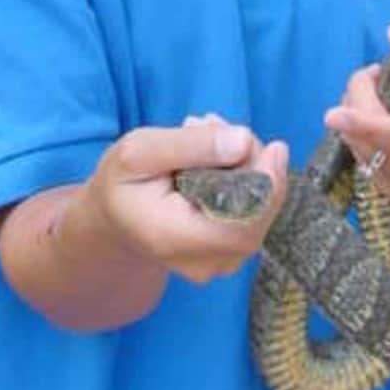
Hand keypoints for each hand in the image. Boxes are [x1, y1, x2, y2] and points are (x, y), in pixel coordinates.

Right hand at [87, 117, 288, 285]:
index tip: (275, 147)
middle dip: (253, 164)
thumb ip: (190, 145)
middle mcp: (201, 263)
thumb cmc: (123, 182)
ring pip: (260, 213)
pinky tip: (214, 159)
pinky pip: (255, 215)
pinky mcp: (230, 254)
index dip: (266, 189)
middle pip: (257, 216)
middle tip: (213, 125)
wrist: (115, 218)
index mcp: (172, 238)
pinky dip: (247, 180)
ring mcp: (219, 264)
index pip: (240, 227)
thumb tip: (244, 141)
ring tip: (204, 136)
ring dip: (249, 167)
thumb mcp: (139, 151)